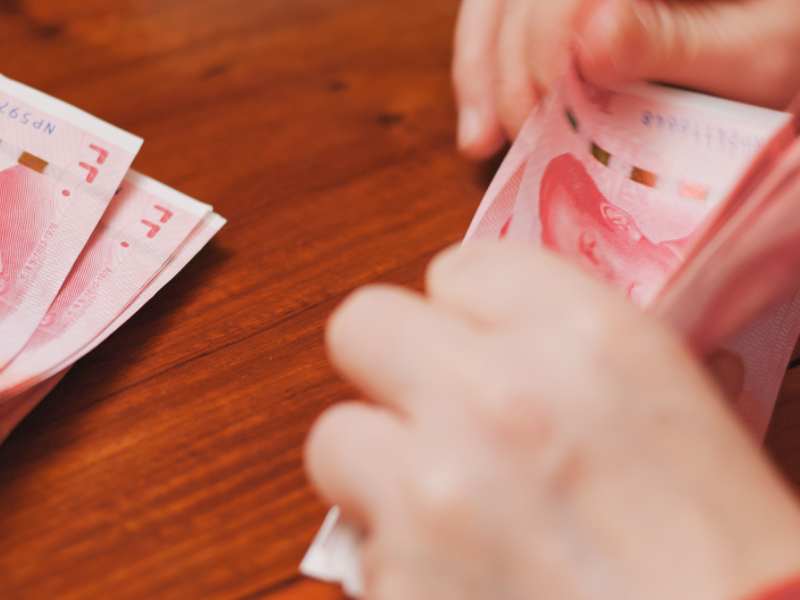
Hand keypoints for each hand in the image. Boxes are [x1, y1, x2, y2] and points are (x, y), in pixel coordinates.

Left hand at [306, 243, 799, 599]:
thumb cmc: (724, 551)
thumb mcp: (669, 405)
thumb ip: (567, 350)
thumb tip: (493, 336)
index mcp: (581, 339)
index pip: (460, 269)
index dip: (469, 311)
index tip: (480, 343)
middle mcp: (492, 400)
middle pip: (365, 323)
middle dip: (394, 363)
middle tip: (430, 405)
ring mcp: (430, 496)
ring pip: (337, 433)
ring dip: (379, 464)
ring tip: (437, 502)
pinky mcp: (396, 583)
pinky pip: (360, 539)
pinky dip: (397, 552)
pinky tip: (457, 569)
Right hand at [454, 0, 799, 158]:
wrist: (785, 31)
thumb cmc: (790, 39)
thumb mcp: (756, 50)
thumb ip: (676, 42)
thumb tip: (586, 39)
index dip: (543, 34)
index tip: (542, 109)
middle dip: (505, 62)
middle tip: (516, 136)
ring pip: (497, 1)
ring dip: (480, 70)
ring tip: (481, 141)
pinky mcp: (573, 3)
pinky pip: (503, 15)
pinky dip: (485, 68)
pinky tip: (484, 123)